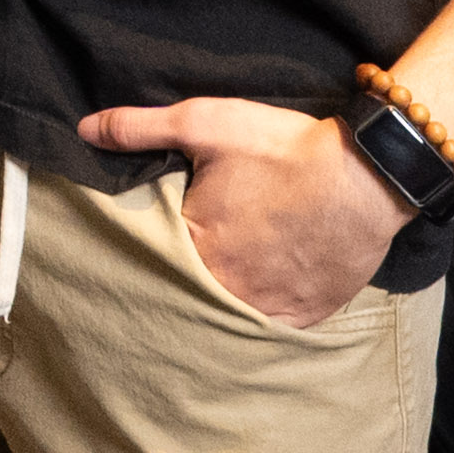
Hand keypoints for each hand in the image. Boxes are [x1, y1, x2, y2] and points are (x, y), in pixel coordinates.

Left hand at [77, 96, 404, 327]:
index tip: (141, 242)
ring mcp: (271, 307)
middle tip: (176, 266)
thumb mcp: (202, 123)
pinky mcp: (307, 316)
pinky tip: (252, 297)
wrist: (368, 176)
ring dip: (216, 300)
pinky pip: (269, 329)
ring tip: (214, 282)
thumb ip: (138, 127)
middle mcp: (230, 288)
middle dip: (177, 280)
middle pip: (188, 291)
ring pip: (227, 314)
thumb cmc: (283, 149)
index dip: (147, 248)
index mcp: (197, 246)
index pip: (152, 258)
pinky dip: (257, 316)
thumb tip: (85, 129)